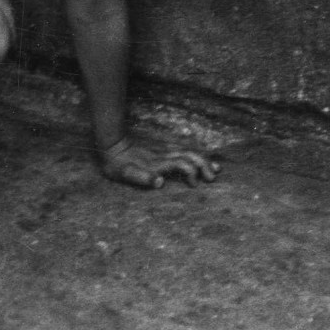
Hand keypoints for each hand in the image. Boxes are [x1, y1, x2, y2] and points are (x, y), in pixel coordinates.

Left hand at [98, 136, 219, 188]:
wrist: (112, 144)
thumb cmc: (118, 164)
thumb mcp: (125, 173)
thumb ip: (142, 177)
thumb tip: (160, 182)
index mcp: (159, 163)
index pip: (182, 164)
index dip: (191, 173)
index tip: (195, 185)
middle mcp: (165, 154)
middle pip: (190, 156)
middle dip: (204, 165)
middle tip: (213, 178)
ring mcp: (164, 150)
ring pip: (189, 152)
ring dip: (203, 160)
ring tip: (216, 169)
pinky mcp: (163, 149)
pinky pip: (184, 150)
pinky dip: (196, 155)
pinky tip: (202, 160)